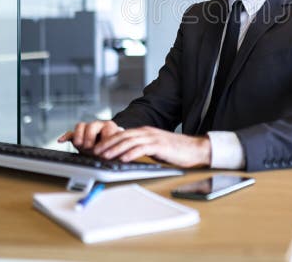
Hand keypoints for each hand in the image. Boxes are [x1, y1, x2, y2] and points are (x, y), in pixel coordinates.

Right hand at [57, 120, 123, 154]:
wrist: (105, 150)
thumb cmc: (112, 149)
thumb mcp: (116, 151)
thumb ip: (116, 151)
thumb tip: (114, 157)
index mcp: (110, 127)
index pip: (108, 129)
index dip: (105, 141)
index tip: (103, 152)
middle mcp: (98, 125)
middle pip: (92, 125)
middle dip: (90, 137)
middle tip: (90, 148)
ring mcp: (87, 129)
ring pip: (81, 126)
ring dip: (79, 136)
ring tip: (79, 145)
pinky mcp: (77, 135)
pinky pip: (70, 133)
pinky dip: (66, 136)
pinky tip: (61, 141)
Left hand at [92, 126, 211, 168]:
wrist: (195, 149)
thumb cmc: (176, 151)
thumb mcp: (156, 147)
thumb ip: (142, 148)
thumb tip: (127, 156)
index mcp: (145, 132)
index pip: (122, 134)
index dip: (109, 140)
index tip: (98, 148)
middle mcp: (147, 132)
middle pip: (123, 136)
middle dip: (107, 144)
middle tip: (95, 152)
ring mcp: (154, 138)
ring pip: (129, 141)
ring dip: (115, 149)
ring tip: (104, 156)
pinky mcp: (160, 145)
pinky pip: (142, 148)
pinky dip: (130, 153)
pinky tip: (123, 158)